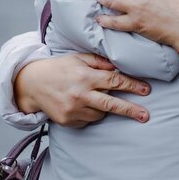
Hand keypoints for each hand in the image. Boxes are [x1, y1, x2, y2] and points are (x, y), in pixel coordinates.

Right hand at [14, 53, 150, 127]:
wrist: (32, 83)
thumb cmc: (59, 68)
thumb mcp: (79, 58)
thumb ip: (100, 62)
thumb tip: (119, 67)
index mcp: (85, 77)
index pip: (115, 82)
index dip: (132, 86)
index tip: (146, 90)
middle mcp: (80, 95)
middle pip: (112, 104)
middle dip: (131, 110)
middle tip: (146, 116)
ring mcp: (73, 110)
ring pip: (100, 114)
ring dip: (105, 108)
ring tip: (95, 98)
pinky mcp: (67, 121)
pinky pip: (87, 120)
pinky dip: (90, 114)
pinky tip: (82, 105)